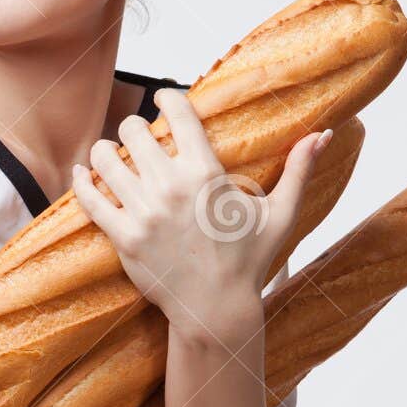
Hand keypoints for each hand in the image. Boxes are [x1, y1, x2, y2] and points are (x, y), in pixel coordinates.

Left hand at [72, 91, 330, 344]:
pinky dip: (82, 181)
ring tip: (112, 153)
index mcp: (207, 174)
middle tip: (140, 135)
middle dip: (135, 127)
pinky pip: (90, 199)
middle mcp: (172, 188)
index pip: (178, 112)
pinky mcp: (123, 238)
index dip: (167, 96)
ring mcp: (144, 213)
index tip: (164, 97)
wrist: (217, 310)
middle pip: (134, 130)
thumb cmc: (249, 261)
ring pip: (106, 158)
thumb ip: (299, 170)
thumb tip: (325, 134)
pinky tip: (82, 173)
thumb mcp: (280, 215)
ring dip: (107, 150)